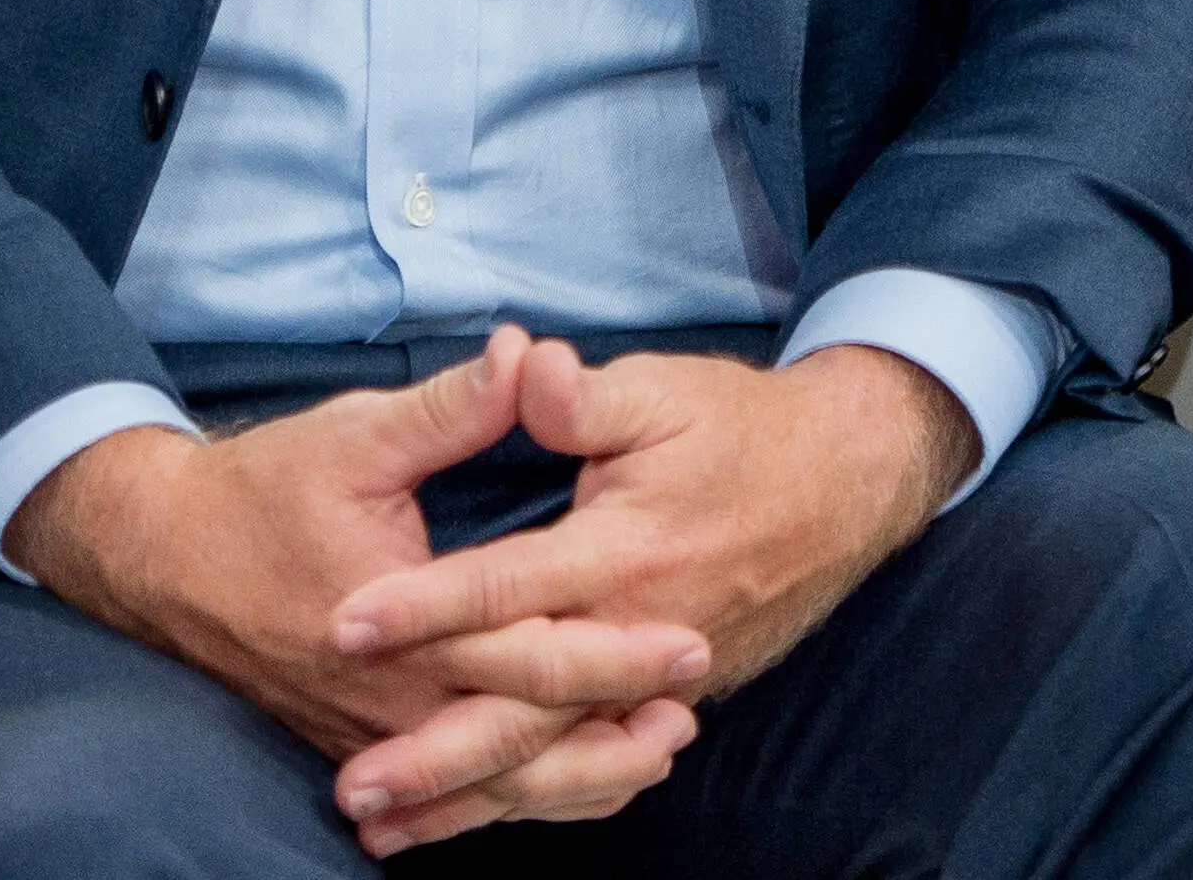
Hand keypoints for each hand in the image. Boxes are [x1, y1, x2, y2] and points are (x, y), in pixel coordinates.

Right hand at [7, 330, 712, 843]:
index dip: (611, 650)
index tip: (687, 639)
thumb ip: (450, 408)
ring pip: (490, 783)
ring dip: (574, 779)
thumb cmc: (262, 491)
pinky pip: (453, 789)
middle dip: (611, 733)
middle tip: (692, 709)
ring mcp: (372, 732)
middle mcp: (389, 697)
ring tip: (653, 759)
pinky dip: (518, 793)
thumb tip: (524, 352)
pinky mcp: (362, 742)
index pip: (526, 650)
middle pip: (521, 738)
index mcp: (397, 624)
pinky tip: (572, 782)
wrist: (163, 558)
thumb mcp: (357, 437)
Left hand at [318, 343, 974, 851]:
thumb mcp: (662, 391)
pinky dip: (532, 800)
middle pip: (523, 710)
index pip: (504, 588)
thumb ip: (579, 397)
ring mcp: (660, 679)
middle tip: (351, 787)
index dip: (422, 608)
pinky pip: (594, 765)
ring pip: (554, 759)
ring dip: (468, 798)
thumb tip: (517, 363)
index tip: (345, 627)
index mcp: (624, 552)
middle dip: (434, 755)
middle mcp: (639, 631)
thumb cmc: (744, 429)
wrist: (848, 482)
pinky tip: (473, 819)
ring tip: (386, 829)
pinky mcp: (674, 697)